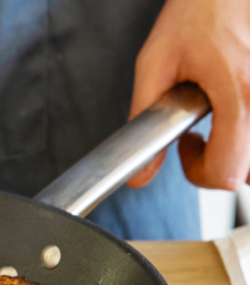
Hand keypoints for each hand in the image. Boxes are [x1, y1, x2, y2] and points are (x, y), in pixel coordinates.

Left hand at [128, 0, 249, 190]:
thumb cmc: (195, 16)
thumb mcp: (154, 64)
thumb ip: (144, 119)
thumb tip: (139, 173)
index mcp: (238, 93)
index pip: (227, 171)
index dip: (198, 172)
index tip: (186, 146)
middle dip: (221, 167)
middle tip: (202, 137)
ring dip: (241, 157)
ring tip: (221, 125)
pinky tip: (235, 115)